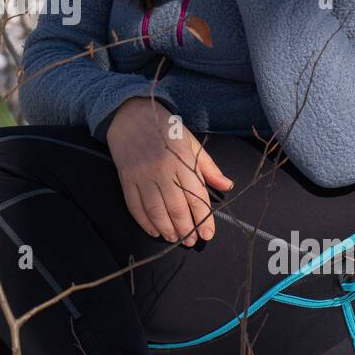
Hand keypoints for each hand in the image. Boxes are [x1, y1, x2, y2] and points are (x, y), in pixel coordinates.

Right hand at [105, 96, 233, 244]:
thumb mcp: (191, 142)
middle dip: (187, 229)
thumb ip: (208, 167)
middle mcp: (162, 170)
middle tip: (192, 241)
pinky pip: (135, 206)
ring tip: (175, 238)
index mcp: (182, 161)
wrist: (130, 113)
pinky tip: (154, 230)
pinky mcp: (127, 179)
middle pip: (176, 207)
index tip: (208, 233)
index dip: (203, 218)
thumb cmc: (164, 129)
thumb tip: (227, 185)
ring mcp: (142, 176)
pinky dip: (145, 222)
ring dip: (167, 229)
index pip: (196, 195)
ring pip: (156, 210)